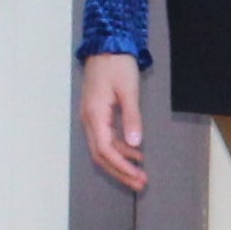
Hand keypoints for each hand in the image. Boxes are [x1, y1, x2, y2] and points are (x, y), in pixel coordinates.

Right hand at [79, 53, 145, 190]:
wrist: (107, 45)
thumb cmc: (116, 64)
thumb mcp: (128, 91)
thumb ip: (132, 118)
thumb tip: (135, 144)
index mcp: (95, 115)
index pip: (106, 150)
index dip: (122, 166)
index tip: (138, 176)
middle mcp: (89, 120)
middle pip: (102, 156)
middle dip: (121, 172)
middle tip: (140, 184)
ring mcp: (92, 118)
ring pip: (104, 149)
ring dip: (121, 163)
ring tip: (141, 174)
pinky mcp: (98, 114)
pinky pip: (107, 138)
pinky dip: (121, 149)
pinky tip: (136, 153)